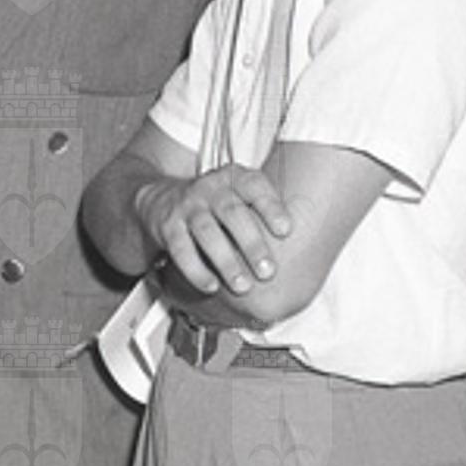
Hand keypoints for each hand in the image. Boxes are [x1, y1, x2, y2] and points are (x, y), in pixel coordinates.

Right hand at [134, 162, 292, 299]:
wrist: (158, 199)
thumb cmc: (214, 205)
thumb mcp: (238, 196)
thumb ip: (265, 212)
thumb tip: (306, 247)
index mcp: (233, 178)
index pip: (254, 185)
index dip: (271, 206)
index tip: (288, 230)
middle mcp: (210, 188)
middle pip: (232, 212)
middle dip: (251, 243)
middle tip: (269, 273)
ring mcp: (187, 206)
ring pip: (206, 231)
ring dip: (226, 261)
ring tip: (243, 287)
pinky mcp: (168, 226)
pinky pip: (180, 248)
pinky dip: (196, 269)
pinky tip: (211, 287)